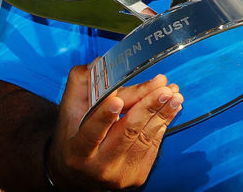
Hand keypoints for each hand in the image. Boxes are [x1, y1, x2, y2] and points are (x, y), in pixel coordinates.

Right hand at [48, 66, 182, 189]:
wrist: (81, 177)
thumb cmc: (75, 139)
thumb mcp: (69, 113)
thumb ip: (80, 85)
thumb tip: (98, 64)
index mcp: (78, 152)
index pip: (91, 134)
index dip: (104, 117)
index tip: (116, 100)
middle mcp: (100, 166)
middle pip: (127, 133)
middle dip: (147, 107)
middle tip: (162, 89)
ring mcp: (121, 173)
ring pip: (146, 137)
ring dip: (162, 112)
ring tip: (173, 93)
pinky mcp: (138, 175)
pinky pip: (154, 144)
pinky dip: (164, 122)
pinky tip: (171, 106)